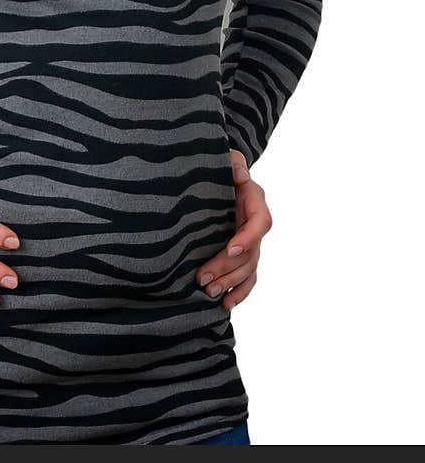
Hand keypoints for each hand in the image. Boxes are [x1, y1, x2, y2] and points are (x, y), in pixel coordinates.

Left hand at [195, 149, 271, 311]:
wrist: (212, 175)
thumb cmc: (217, 164)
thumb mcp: (226, 156)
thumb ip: (233, 162)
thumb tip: (240, 173)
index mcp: (254, 201)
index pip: (260, 223)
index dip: (248, 238)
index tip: (230, 248)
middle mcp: (255, 224)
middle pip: (250, 252)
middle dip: (227, 267)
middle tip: (203, 278)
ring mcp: (250, 241)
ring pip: (248, 269)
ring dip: (229, 283)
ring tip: (207, 292)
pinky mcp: (242, 253)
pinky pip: (247, 277)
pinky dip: (239, 292)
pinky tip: (225, 305)